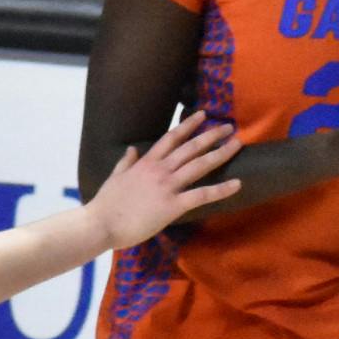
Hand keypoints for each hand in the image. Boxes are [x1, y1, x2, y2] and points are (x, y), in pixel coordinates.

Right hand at [91, 113, 241, 247]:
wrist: (101, 224)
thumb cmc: (106, 204)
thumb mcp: (114, 177)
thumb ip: (126, 162)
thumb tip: (132, 148)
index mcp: (146, 162)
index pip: (171, 138)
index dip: (188, 125)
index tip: (202, 115)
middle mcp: (159, 170)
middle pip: (190, 147)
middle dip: (211, 135)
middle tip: (229, 127)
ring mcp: (167, 186)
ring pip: (199, 165)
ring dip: (220, 153)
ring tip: (236, 144)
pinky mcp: (172, 206)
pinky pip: (201, 195)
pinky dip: (221, 190)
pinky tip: (237, 184)